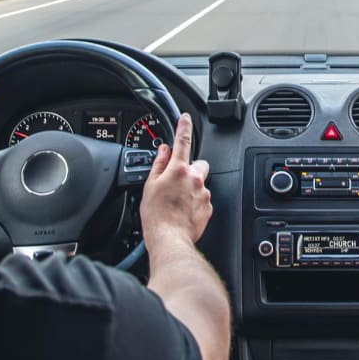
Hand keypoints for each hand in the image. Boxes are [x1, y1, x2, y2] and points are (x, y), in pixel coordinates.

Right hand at [140, 114, 211, 246]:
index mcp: (178, 170)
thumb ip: (158, 165)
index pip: (183, 141)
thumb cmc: (156, 216)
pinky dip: (195, 202)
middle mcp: (195, 179)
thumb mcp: (150, 186)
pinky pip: (203, 198)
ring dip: (191, 188)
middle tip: (177, 180)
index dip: (184, 127)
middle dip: (190, 168)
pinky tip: (183, 211)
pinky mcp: (208, 207)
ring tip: (177, 202)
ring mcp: (203, 193)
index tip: (185, 119)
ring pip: (200, 183)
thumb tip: (163, 151)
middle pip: (198, 163)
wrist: (169, 240)